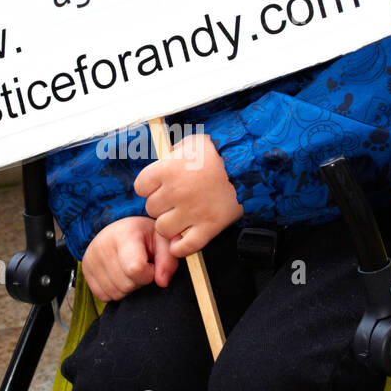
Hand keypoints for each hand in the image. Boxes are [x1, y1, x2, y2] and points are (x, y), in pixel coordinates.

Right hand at [81, 216, 178, 300]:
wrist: (120, 229)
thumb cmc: (144, 236)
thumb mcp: (162, 241)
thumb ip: (168, 261)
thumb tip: (162, 283)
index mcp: (124, 234)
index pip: (135, 269)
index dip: (149, 274)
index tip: (151, 265)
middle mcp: (103, 245)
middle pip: (126, 285)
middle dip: (138, 282)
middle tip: (140, 266)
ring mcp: (91, 258)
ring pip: (115, 293)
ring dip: (127, 288)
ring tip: (129, 270)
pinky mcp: (85, 270)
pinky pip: (103, 296)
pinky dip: (115, 291)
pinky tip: (119, 276)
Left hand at [133, 133, 242, 256]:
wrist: (250, 163)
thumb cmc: (221, 152)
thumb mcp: (193, 142)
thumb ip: (174, 152)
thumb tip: (166, 159)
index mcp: (168, 170)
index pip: (140, 186)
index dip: (148, 187)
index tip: (157, 187)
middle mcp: (176, 192)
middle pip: (151, 208)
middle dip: (161, 205)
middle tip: (174, 200)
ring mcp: (192, 211)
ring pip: (163, 228)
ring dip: (169, 225)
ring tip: (180, 217)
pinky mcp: (209, 226)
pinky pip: (186, 246)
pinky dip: (180, 248)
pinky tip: (181, 241)